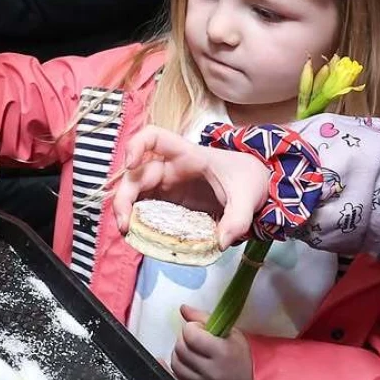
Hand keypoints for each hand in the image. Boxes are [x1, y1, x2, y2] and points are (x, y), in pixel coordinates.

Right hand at [113, 126, 268, 247]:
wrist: (255, 186)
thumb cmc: (247, 180)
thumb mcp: (247, 198)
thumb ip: (237, 219)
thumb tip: (220, 242)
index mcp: (188, 155)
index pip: (154, 137)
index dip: (136, 145)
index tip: (130, 165)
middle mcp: (171, 168)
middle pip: (137, 174)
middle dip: (124, 196)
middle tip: (125, 224)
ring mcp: (168, 186)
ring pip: (136, 192)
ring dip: (126, 210)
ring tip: (128, 232)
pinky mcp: (170, 203)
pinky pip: (146, 208)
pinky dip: (137, 220)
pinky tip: (138, 235)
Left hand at [171, 307, 253, 379]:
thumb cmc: (240, 360)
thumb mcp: (233, 335)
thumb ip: (206, 318)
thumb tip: (183, 308)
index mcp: (222, 353)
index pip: (191, 334)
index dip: (192, 327)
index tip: (198, 328)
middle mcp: (210, 371)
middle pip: (181, 348)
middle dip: (184, 338)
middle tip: (193, 338)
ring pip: (175, 363)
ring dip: (178, 352)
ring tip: (188, 350)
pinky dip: (167, 368)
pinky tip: (164, 360)